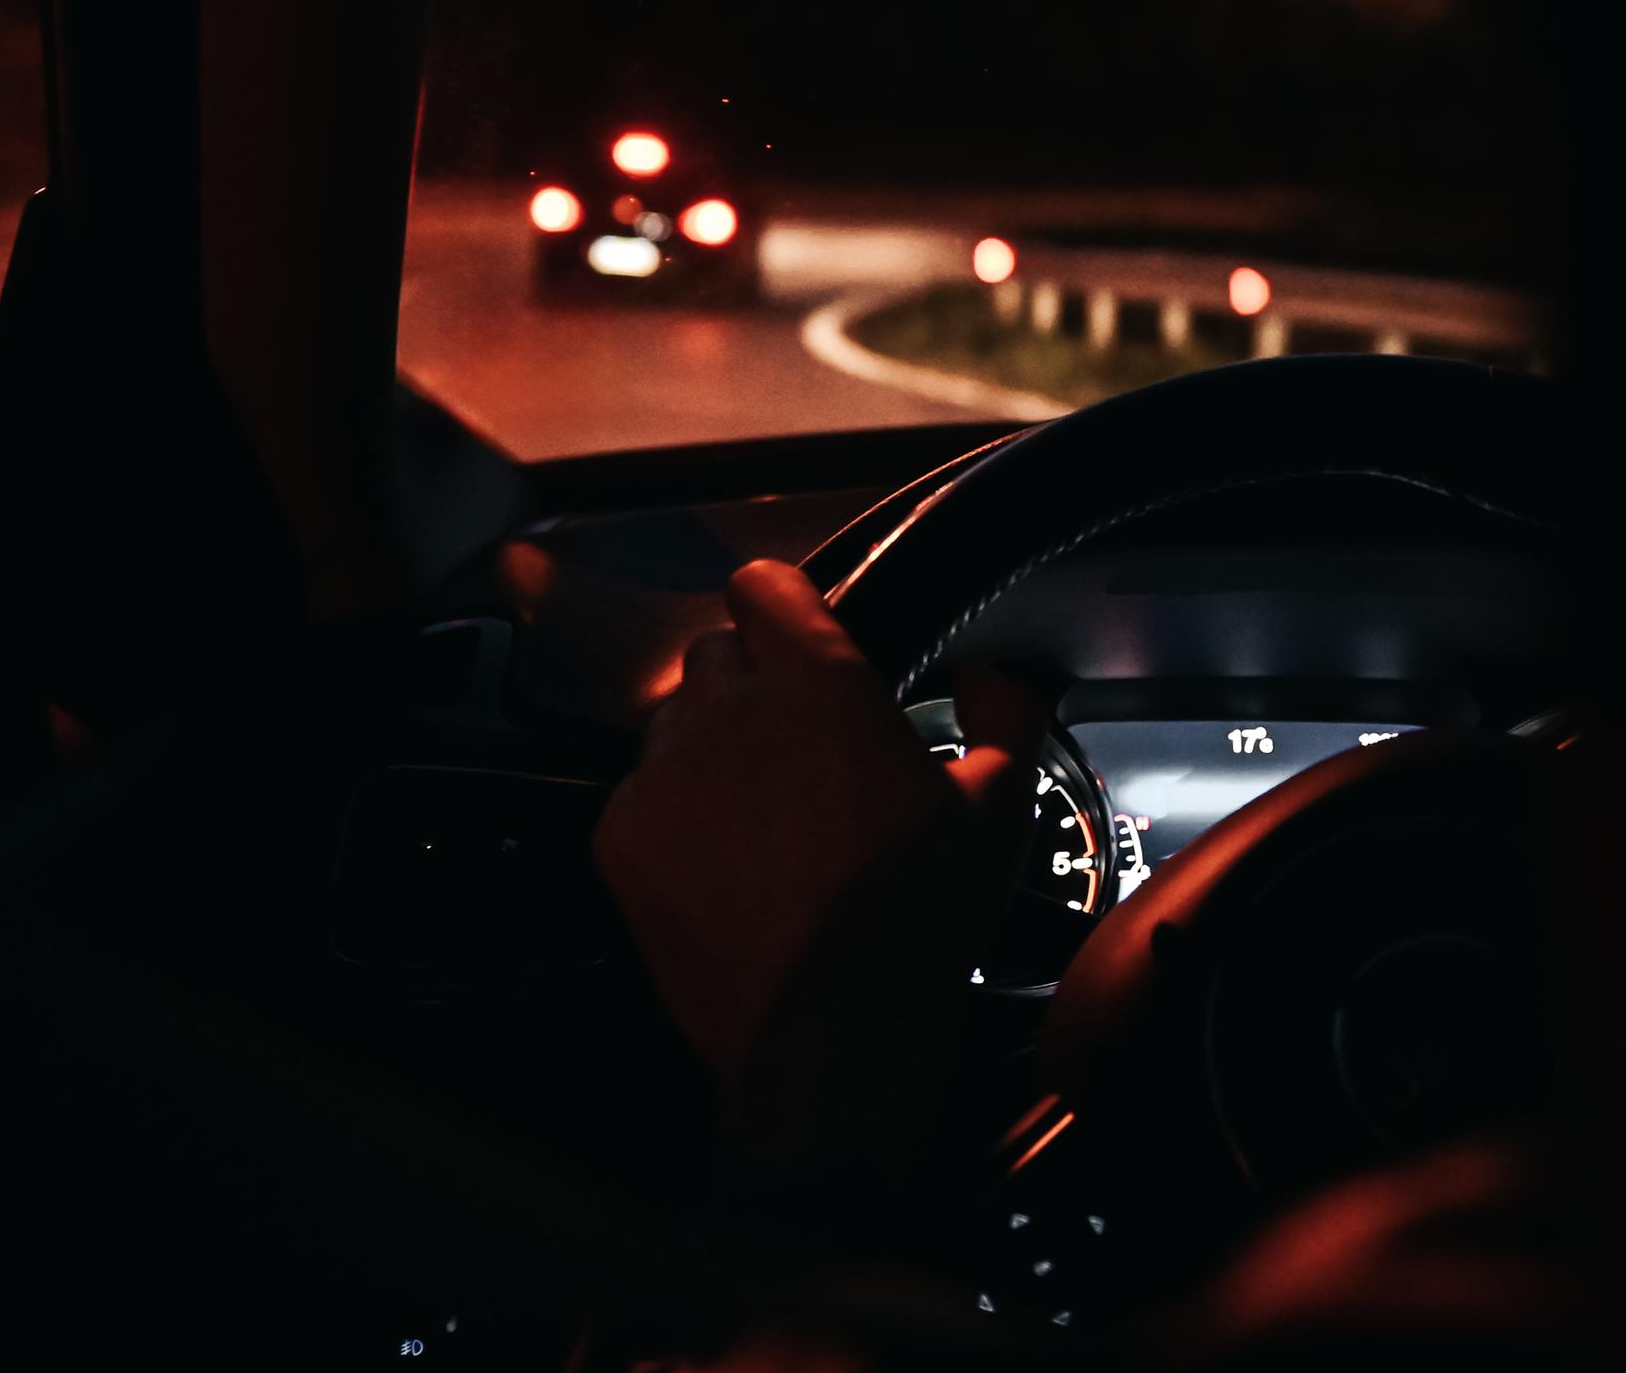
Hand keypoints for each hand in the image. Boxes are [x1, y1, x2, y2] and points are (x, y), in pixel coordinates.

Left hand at [595, 561, 1038, 1170]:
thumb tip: (989, 680)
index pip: (764, 584)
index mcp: (818, 683)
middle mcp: (728, 711)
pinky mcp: (620, 837)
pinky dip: (670, 820)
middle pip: (715, 654)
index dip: (783, 608)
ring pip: (672, 724)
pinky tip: (718, 869)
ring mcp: (663, 774)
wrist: (830, 1040)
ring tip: (753, 818)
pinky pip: (639, 797)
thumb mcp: (999, 809)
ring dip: (707, 751)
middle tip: (790, 747)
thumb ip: (1005, 715)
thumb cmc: (918, 921)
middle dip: (748, 686)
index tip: (798, 638)